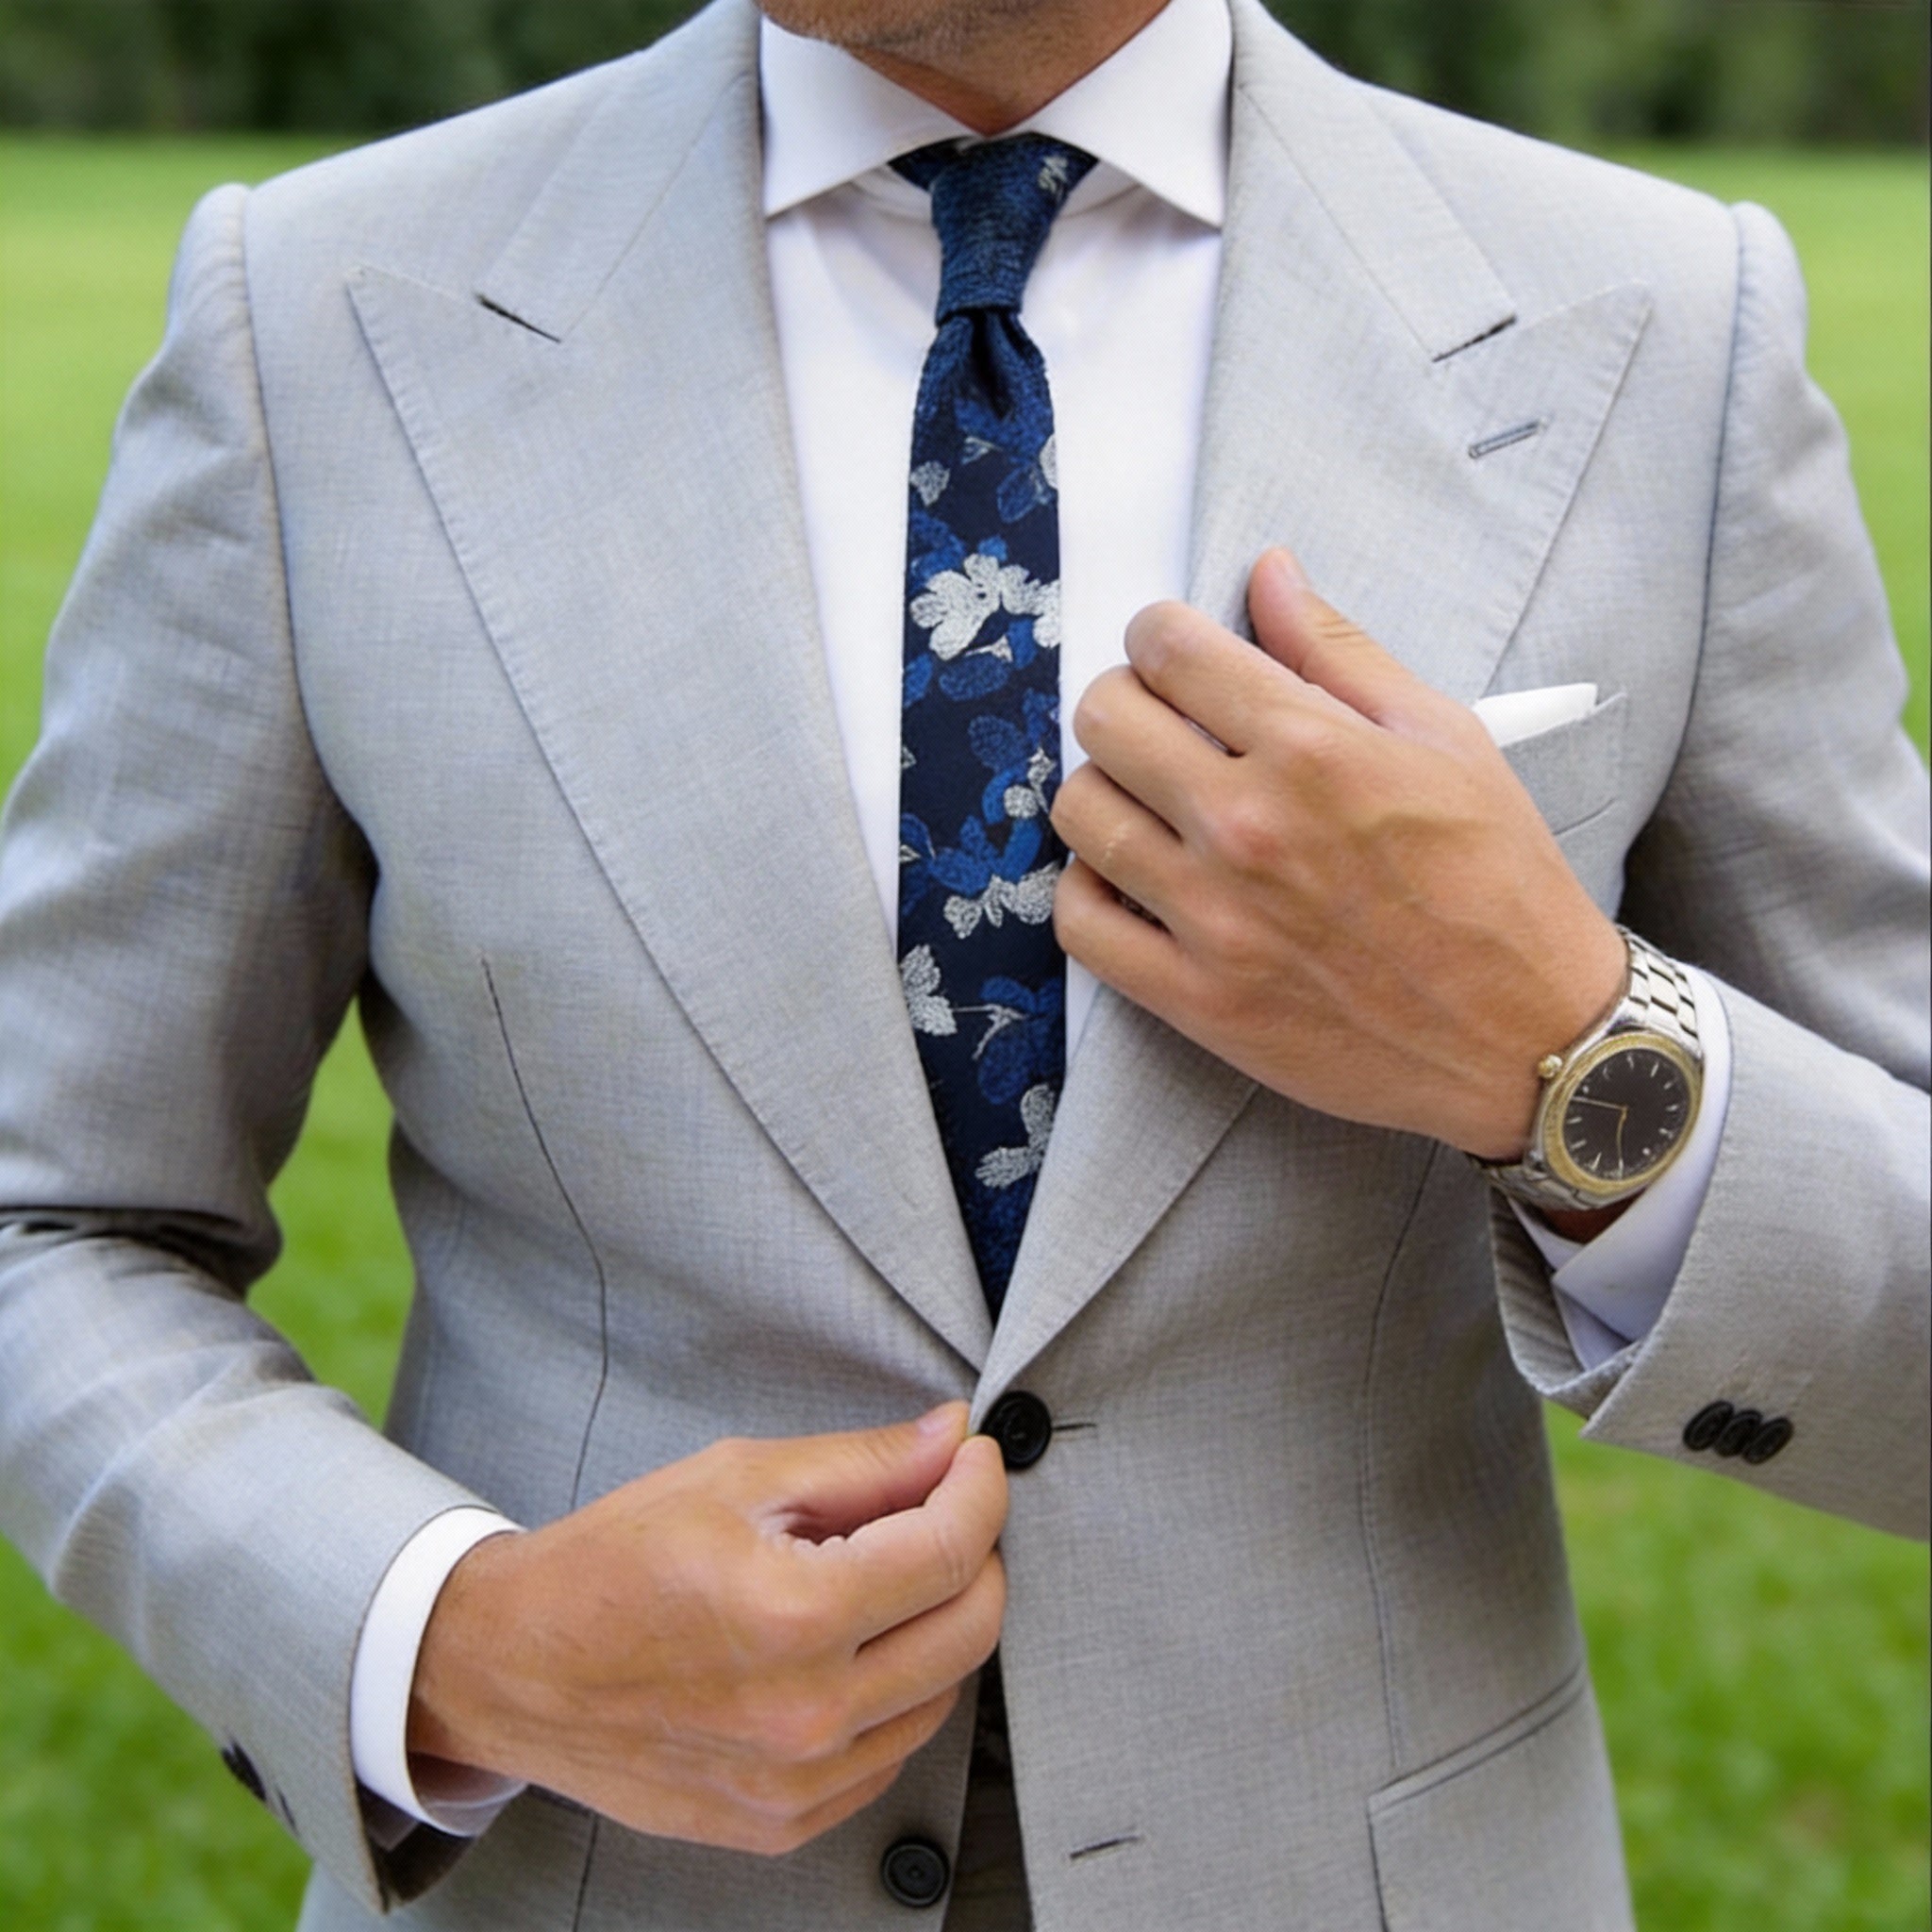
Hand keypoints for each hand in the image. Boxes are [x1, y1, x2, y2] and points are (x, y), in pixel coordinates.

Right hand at [407, 1404, 1006, 1855]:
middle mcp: (806, 1712)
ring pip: (943, 1694)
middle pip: (971, 1628)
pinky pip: (890, 1754)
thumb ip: (861, 1463)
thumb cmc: (613, 1564)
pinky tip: (850, 1646)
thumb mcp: (736, 1478)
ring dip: (939, 1624)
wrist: (515, 1668)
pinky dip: (896, 1692)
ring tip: (883, 1575)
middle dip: (977, 1552)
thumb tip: (952, 1440)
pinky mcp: (783, 1822)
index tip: (975, 1459)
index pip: (952, 1549)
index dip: (981, 1488)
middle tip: (942, 1508)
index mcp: (793, 1614)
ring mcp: (796, 1783)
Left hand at [1050, 546, 1625, 1160]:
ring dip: (1104, 789)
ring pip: (1081, 812)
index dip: (1159, 634)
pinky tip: (1132, 878)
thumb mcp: (1444, 738)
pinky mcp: (1196, 999)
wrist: (1529, 1035)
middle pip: (1104, 718)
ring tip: (1149, 801)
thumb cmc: (1498, 881)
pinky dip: (1089, 889)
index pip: (1167, 648)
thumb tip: (1268, 571)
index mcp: (1311, 748)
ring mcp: (1214, 918)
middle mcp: (1249, 826)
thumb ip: (1340, 650)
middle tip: (1162, 724)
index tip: (1176, 653)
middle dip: (1125, 701)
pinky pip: (1081, 923)